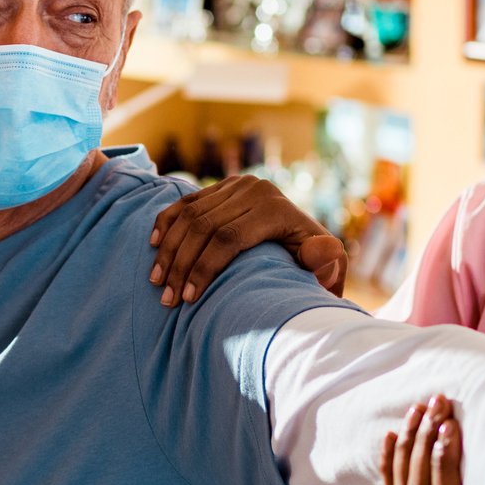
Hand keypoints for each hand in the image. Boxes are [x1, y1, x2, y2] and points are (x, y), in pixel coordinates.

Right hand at [148, 175, 345, 306]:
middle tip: (167, 298)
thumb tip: (318, 250)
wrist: (308, 238)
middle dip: (180, 264)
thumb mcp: (329, 265)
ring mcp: (236, 185)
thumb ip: (327, 262)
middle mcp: (254, 190)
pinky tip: (154, 246)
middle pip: (203, 227)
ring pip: (189, 215)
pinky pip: (186, 202)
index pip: (228, 238)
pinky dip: (166, 223)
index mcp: (276, 209)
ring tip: (157, 281)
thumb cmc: (315, 262)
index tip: (189, 299)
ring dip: (168, 249)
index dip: (204, 269)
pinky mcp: (222, 186)